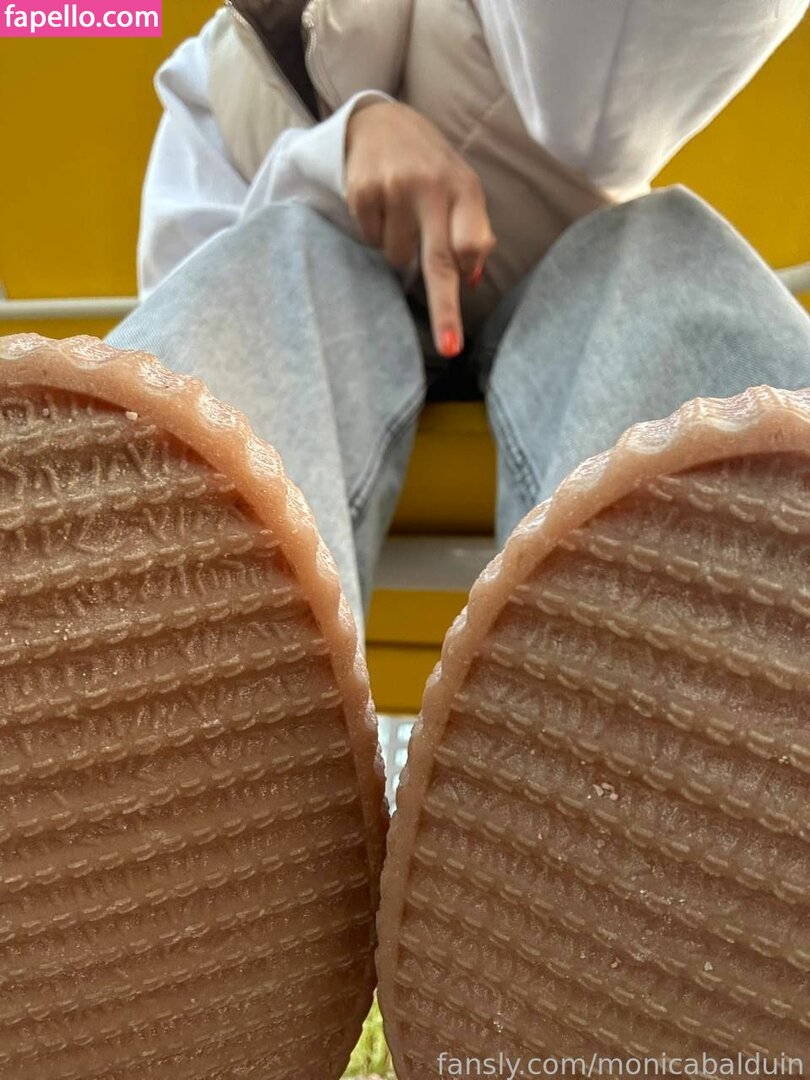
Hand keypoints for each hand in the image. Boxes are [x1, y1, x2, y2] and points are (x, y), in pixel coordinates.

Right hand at [346, 100, 494, 356]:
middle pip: (440, 262)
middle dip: (444, 310)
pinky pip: (371, 240)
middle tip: (449, 347)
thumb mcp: (460, 190)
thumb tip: (472, 280)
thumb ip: (471, 231)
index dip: (466, 274)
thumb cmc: (430, 167)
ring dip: (399, 248)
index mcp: (464, 188)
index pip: (472, 244)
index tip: (466, 316)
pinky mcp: (363, 190)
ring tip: (401, 215)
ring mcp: (395, 187)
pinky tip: (381, 208)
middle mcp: (432, 187)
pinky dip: (375, 233)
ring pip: (397, 257)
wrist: (380, 122)